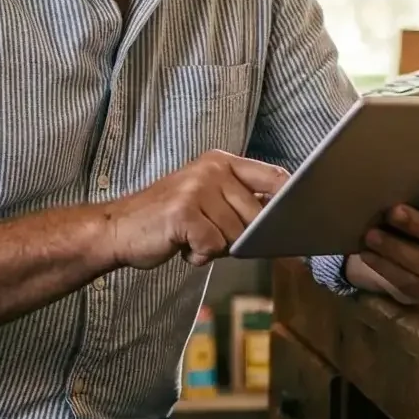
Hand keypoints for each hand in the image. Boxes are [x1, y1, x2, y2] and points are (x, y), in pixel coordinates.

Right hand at [102, 150, 290, 269]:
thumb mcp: (207, 201)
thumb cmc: (168, 221)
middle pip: (257, 216)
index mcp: (222, 162)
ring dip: (215, 248)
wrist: (118, 229)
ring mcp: (197, 188)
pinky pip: (213, 246)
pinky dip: (199, 256)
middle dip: (239, 237)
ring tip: (191, 238)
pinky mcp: (184, 212)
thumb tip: (285, 221)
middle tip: (209, 235)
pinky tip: (183, 246)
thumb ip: (241, 204)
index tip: (299, 221)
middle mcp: (212, 169)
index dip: (291, 202)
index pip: (274, 178)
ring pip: (235, 235)